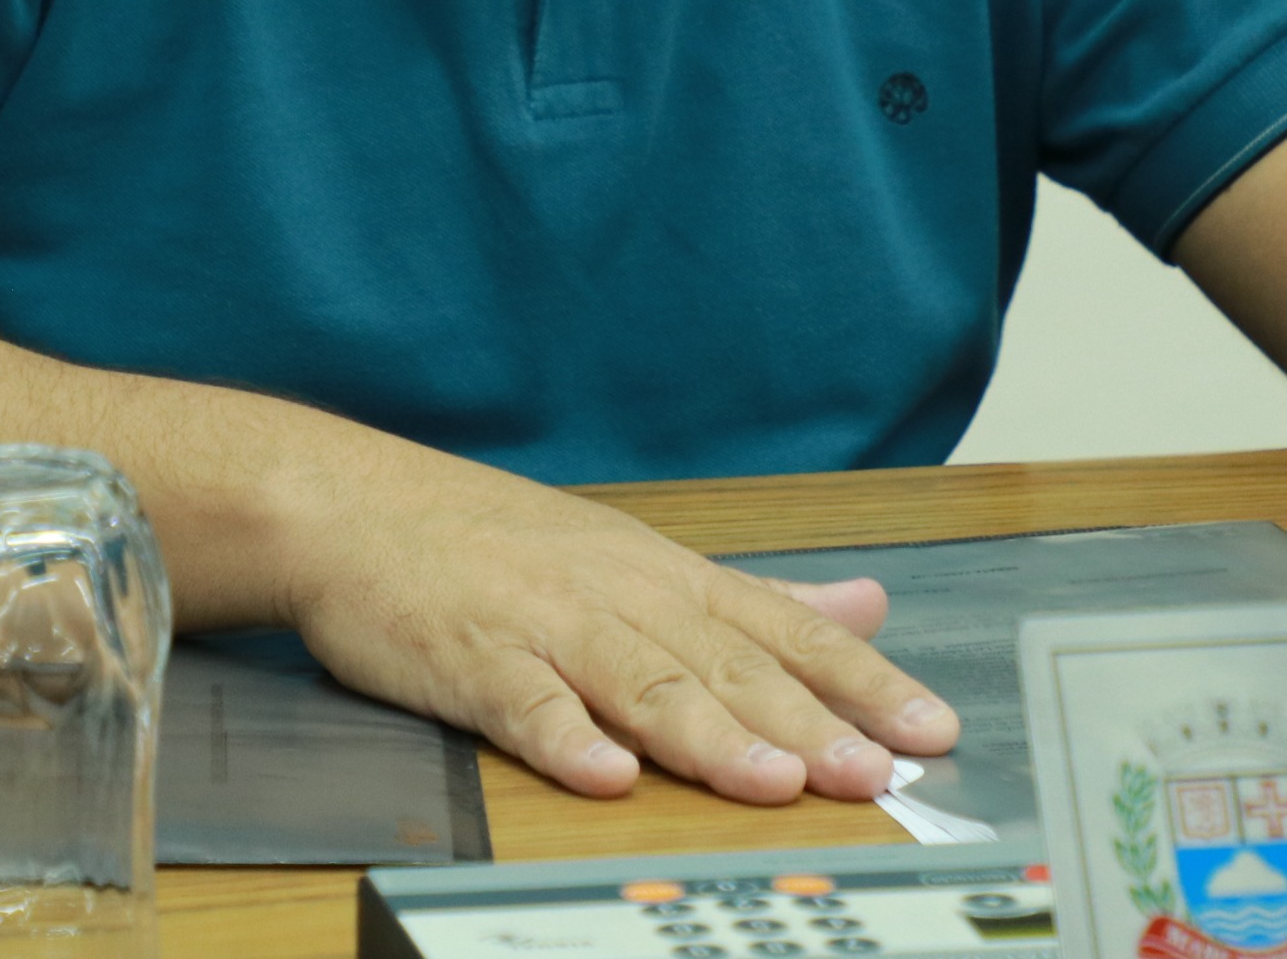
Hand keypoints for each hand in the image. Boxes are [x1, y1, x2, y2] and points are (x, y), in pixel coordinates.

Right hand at [271, 436, 960, 801]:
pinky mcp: (467, 655)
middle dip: (802, 720)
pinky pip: (520, 700)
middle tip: (870, 771)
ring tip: (768, 779)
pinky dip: (563, 736)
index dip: (859, 680)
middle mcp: (617, 594)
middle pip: (722, 662)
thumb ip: (750, 599)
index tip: (929, 728)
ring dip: (706, 732)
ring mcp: (542, 623)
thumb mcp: (635, 559)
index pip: (781, 629)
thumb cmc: (497, 544)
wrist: (357, 506)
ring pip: (637, 680)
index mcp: (664, 576)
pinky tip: (604, 774)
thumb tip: (865, 610)